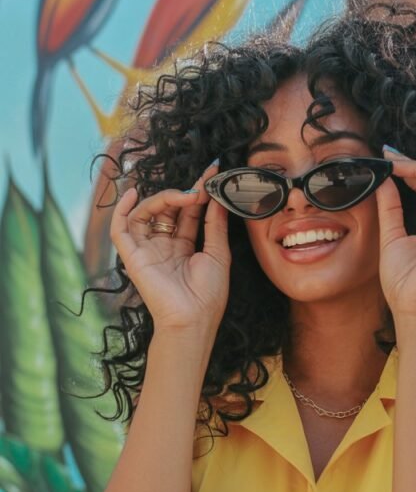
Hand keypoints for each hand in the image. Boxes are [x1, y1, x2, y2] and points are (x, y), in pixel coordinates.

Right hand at [110, 162, 230, 333]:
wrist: (192, 319)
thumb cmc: (208, 294)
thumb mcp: (218, 253)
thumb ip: (214, 224)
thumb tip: (216, 197)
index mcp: (185, 247)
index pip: (188, 212)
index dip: (198, 193)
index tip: (212, 173)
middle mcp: (164, 246)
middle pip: (168, 209)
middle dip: (183, 193)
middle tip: (200, 186)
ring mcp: (147, 250)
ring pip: (146, 213)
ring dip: (163, 198)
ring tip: (183, 195)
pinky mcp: (132, 256)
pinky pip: (120, 229)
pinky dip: (122, 209)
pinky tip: (133, 193)